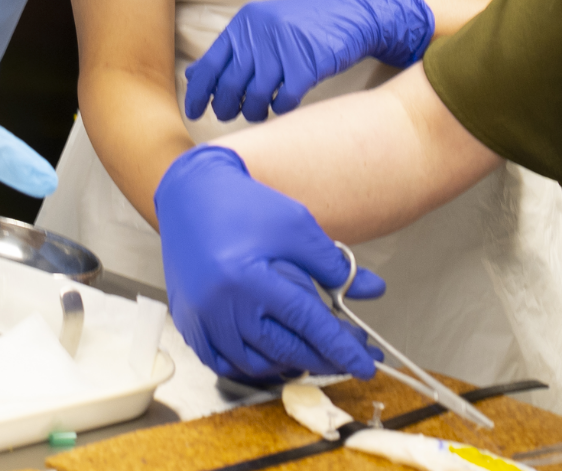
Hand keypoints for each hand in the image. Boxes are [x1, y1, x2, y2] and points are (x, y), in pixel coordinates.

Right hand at [156, 145, 385, 382]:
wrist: (192, 196)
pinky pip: (223, 363)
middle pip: (284, 350)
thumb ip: (333, 264)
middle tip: (351, 354)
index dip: (341, 347)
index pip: (307, 324)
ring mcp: (201, 320)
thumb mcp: (296, 226)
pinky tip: (275, 355)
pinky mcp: (189, 324)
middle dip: (324, 358)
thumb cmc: (245, 206)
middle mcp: (220, 307)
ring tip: (316, 350)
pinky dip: (254, 365)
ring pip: (255, 364)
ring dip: (290, 363)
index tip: (366, 365)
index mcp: (248, 280)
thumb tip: (372, 290)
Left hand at [185, 0, 434, 121]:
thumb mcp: (265, 28)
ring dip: (254, 112)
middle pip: (229, 86)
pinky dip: (281, 109)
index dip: (198, 94)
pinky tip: (283, 104)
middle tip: (230, 115)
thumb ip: (233, 50)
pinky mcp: (307, 65)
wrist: (354, 14)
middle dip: (226, 108)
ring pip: (254, 98)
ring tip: (259, 112)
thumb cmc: (306, 26)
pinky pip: (283, 101)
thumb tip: (194, 76)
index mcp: (244, 24)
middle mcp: (259, 34)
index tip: (194, 113)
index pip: (209, 66)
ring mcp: (283, 49)